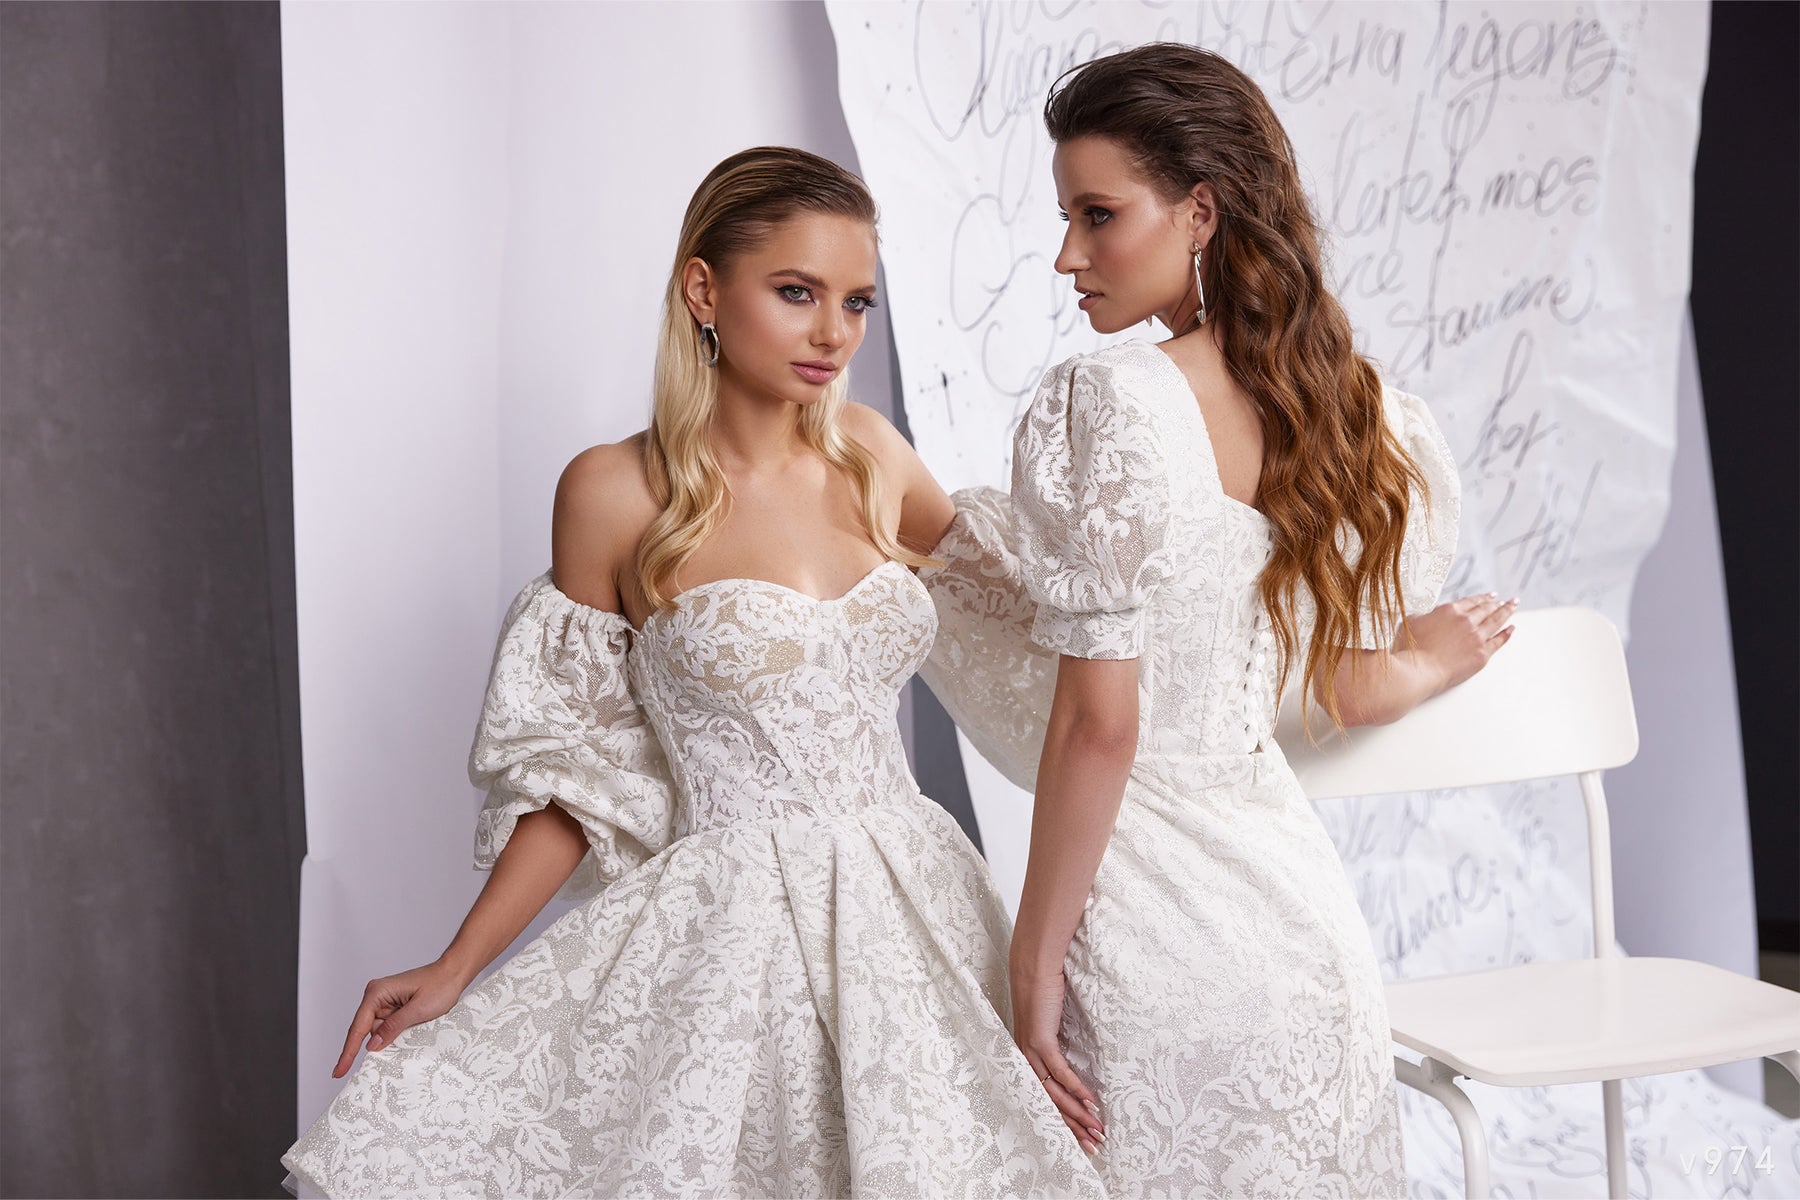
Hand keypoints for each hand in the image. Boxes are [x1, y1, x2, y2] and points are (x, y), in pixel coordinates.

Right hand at [332, 960, 467, 1077]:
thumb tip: (372, 1046)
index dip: (348, 1052)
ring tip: (417, 1023)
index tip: (338, 1071)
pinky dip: (397, 1032)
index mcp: (377, 992)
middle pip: (368, 1031)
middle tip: (404, 1036)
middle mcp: (376, 996)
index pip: (358, 1027)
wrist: (454, 974)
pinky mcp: (393, 1006)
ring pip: (379, 1031)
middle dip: (382, 1040)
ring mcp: (384, 1001)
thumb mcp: (418, 1010)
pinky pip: (388, 1027)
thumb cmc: (440, 986)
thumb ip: (393, 1028)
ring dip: (393, 1035)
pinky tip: (411, 1027)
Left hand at [1010, 958, 1104, 1154]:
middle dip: (1073, 1127)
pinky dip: (1075, 1088)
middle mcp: (1024, 1058)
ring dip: (1078, 1114)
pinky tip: (1090, 1102)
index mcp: (1026, 1056)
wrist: (1034, 965)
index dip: (1063, 1120)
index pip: (1044, 1098)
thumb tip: (1071, 1056)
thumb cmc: (1043, 990)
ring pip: (1054, 1093)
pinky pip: (1059, 1071)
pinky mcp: (1040, 1040)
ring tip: (1096, 1131)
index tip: (1082, 1137)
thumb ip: (1056, 1040)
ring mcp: (1030, 1050)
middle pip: (1049, 1103)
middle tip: (1093, 1147)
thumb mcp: (1049, 1021)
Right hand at [1402, 593, 1516, 695]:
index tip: (1491, 596)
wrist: (1420, 670)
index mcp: (1450, 610)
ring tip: (1512, 607)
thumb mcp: (1411, 622)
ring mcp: (1477, 637)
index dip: (1482, 598)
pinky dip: (1507, 633)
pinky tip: (1511, 628)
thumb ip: (1424, 615)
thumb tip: (1428, 615)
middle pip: (1487, 609)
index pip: (1471, 601)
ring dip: (1506, 612)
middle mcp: (1467, 621)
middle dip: (1498, 603)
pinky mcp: (1482, 654)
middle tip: (1505, 600)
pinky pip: (1499, 641)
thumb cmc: (1411, 648)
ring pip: (1496, 621)